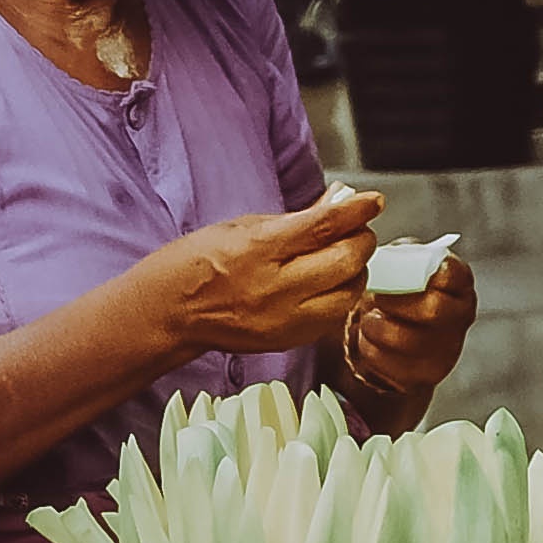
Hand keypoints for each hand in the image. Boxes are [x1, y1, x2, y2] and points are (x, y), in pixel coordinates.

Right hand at [159, 182, 380, 358]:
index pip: (323, 227)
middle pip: (344, 262)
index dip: (355, 211)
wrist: (169, 311)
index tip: (373, 201)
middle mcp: (274, 288)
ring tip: (345, 258)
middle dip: (361, 241)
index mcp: (258, 250)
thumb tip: (337, 202)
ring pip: (348, 294)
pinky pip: (332, 318)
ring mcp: (283, 320)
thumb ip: (295, 219)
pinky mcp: (287, 341)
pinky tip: (331, 285)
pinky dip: (341, 297)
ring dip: (356, 272)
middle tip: (357, 230)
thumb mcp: (242, 226)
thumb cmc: (198, 261)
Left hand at [337, 255, 473, 417]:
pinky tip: (367, 339)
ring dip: (377, 328)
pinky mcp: (424, 376)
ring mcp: (446, 349)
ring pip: (409, 341)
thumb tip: (389, 258)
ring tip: (367, 318)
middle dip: (395, 302)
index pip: (451, 273)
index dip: (421, 271)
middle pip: (433, 310)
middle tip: (374, 295)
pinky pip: (392, 366)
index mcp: (457, 282)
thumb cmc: (397, 288)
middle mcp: (459, 316)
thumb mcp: (401, 260)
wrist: (390, 328)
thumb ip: (401, 255)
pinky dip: (371, 350)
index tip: (398, 271)